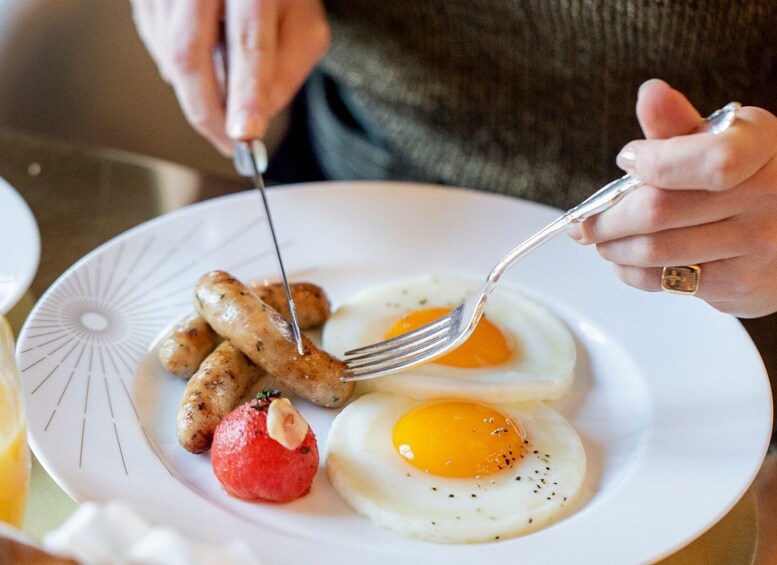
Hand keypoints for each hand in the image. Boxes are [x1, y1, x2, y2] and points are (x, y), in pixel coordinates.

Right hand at [130, 0, 329, 153]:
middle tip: (227, 143)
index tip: (245, 134)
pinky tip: (204, 60)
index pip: (248, 41)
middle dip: (208, 111)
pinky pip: (158, 47)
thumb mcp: (302, 23)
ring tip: (225, 88)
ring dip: (197, 90)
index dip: (245, 93)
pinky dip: (181, 69)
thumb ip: (287, 71)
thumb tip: (257, 118)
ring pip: (170, 56)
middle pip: (190, 53)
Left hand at [569, 79, 776, 317]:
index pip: (706, 161)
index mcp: (762, 149)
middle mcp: (766, 198)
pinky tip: (624, 261)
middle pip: (661, 211)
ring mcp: (755, 247)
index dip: (653, 163)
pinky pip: (668, 282)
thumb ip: (681, 125)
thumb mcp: (726, 139)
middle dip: (608, 218)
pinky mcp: (740, 285)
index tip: (627, 161)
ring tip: (598, 239)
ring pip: (657, 251)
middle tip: (583, 222)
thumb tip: (650, 94)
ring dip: (613, 247)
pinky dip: (632, 272)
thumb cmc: (752, 177)